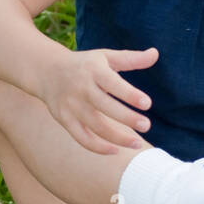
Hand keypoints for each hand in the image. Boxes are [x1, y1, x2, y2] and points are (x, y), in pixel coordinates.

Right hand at [40, 46, 157, 153]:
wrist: (47, 71)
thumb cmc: (86, 64)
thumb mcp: (106, 56)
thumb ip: (131, 58)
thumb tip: (156, 54)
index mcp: (94, 71)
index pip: (113, 84)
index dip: (130, 94)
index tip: (147, 103)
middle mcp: (81, 88)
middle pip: (105, 107)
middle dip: (127, 118)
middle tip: (147, 126)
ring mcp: (71, 105)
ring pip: (96, 126)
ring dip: (118, 138)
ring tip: (138, 143)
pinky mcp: (64, 119)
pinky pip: (82, 138)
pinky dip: (98, 148)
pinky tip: (116, 150)